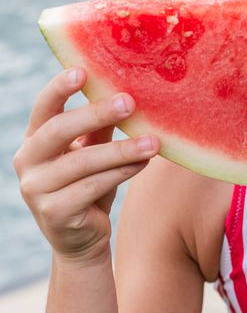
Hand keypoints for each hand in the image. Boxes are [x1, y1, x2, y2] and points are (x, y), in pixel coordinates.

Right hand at [13, 68, 158, 261]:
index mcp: (34, 140)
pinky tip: (143, 163)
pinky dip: (121, 173)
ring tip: (153, 142)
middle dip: (96, 113)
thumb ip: (100, 128)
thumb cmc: (90, 188)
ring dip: (121, 149)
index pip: (43, 107)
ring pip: (82, 162)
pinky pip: (92, 187)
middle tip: (129, 102)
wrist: (82, 241)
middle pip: (59, 130)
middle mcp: (28, 162)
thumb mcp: (93, 153)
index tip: (83, 71)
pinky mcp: (53, 212)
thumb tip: (127, 92)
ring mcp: (36, 189)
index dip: (59, 88)